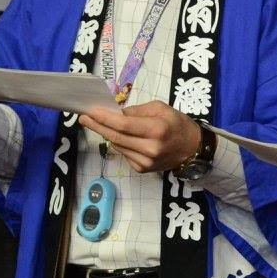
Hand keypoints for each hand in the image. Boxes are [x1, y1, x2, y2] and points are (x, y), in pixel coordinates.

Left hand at [79, 100, 199, 173]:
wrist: (192, 148)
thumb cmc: (178, 124)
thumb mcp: (161, 108)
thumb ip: (137, 111)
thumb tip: (116, 114)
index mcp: (157, 129)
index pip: (123, 125)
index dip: (104, 118)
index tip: (90, 111)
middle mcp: (150, 148)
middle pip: (116, 137)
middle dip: (97, 126)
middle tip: (84, 118)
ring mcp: (146, 161)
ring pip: (117, 145)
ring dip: (108, 134)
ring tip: (102, 125)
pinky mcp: (143, 169)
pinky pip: (124, 153)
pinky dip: (121, 144)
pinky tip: (126, 138)